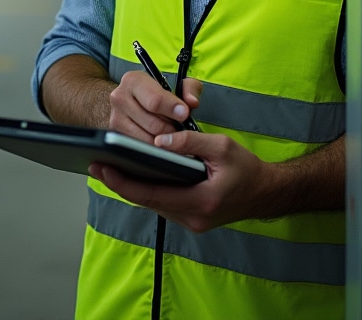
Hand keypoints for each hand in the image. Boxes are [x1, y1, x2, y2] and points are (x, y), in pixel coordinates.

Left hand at [89, 128, 268, 232]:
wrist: (265, 192)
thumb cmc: (246, 168)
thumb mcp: (222, 146)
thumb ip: (190, 141)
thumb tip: (160, 138)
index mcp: (200, 201)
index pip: (152, 193)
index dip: (124, 183)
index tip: (104, 169)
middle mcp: (193, 218)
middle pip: (148, 201)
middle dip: (121, 184)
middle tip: (97, 165)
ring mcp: (192, 222)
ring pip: (154, 204)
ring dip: (133, 188)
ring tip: (110, 167)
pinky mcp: (192, 219)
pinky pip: (164, 204)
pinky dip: (149, 190)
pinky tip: (136, 175)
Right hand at [107, 71, 200, 141]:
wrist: (138, 98)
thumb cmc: (160, 91)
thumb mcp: (178, 83)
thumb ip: (190, 89)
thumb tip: (192, 102)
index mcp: (133, 81)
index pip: (155, 101)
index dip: (172, 109)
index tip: (185, 114)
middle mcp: (120, 98)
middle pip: (152, 123)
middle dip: (172, 128)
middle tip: (182, 128)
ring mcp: (115, 118)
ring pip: (147, 139)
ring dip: (164, 140)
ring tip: (173, 134)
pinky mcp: (117, 135)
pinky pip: (141, 148)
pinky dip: (155, 147)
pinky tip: (163, 140)